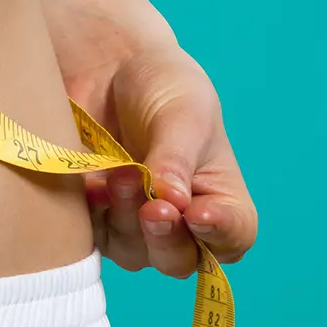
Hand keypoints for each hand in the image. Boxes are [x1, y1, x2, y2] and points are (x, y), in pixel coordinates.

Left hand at [68, 40, 257, 279]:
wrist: (109, 66)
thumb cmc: (165, 86)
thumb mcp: (184, 114)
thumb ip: (177, 160)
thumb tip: (172, 203)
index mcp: (221, 196)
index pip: (234, 235)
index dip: (220, 235)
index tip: (198, 214)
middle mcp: (183, 221)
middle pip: (180, 260)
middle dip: (166, 237)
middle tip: (153, 207)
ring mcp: (138, 225)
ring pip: (136, 252)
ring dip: (127, 220)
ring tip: (120, 175)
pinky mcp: (99, 219)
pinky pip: (95, 239)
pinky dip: (95, 216)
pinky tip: (92, 185)